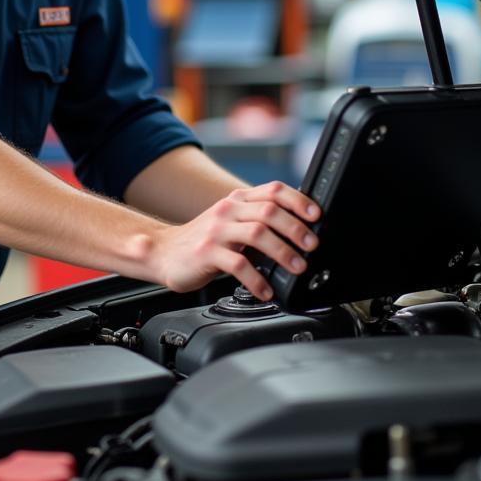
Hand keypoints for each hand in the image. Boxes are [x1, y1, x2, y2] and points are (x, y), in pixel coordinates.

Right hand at [150, 181, 318, 299]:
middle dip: (296, 228)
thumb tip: (299, 231)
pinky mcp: (206, 253)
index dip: (298, 200)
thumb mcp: (231, 222)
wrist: (163, 252)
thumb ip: (257, 221)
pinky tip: (265, 290)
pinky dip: (256, 279)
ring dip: (283, 252)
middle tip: (312, 245)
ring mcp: (216, 231)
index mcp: (238, 200)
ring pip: (257, 234)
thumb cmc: (205, 241)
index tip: (316, 215)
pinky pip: (238, 264)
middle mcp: (228, 210)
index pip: (273, 189)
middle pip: (269, 211)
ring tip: (297, 267)